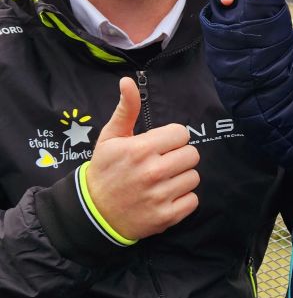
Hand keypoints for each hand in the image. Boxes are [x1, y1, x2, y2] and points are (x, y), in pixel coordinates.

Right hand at [85, 78, 200, 239]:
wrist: (94, 213)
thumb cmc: (105, 170)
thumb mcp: (110, 137)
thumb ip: (126, 109)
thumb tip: (127, 81)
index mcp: (141, 148)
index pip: (182, 133)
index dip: (171, 138)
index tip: (159, 146)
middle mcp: (153, 172)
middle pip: (192, 154)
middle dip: (178, 157)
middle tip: (162, 163)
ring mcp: (161, 196)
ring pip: (194, 177)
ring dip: (181, 178)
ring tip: (162, 181)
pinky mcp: (166, 216)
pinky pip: (193, 200)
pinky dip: (183, 199)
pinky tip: (165, 197)